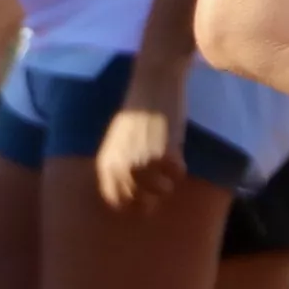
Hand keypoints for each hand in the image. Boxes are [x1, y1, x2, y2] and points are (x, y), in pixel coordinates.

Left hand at [95, 97, 190, 213]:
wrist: (152, 86)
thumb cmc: (136, 112)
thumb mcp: (117, 143)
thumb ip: (118, 168)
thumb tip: (131, 197)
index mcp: (106, 165)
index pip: (117, 201)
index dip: (133, 203)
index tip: (146, 198)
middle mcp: (122, 168)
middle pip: (142, 202)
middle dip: (155, 196)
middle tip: (162, 181)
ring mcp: (143, 164)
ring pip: (163, 190)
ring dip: (169, 180)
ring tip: (168, 160)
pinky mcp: (165, 156)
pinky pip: (179, 173)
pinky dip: (181, 164)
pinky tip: (176, 147)